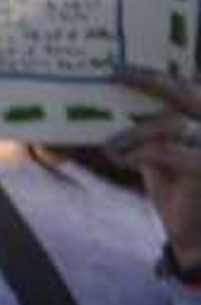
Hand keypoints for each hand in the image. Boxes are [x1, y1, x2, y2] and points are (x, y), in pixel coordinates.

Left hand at [111, 70, 200, 267]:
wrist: (195, 236)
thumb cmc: (177, 192)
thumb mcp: (157, 155)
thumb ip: (146, 131)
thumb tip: (110, 108)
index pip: (185, 89)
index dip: (155, 76)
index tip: (119, 68)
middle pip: (185, 93)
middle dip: (150, 81)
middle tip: (114, 76)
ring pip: (171, 123)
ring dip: (134, 132)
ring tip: (110, 146)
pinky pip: (166, 150)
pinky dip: (139, 152)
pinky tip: (122, 159)